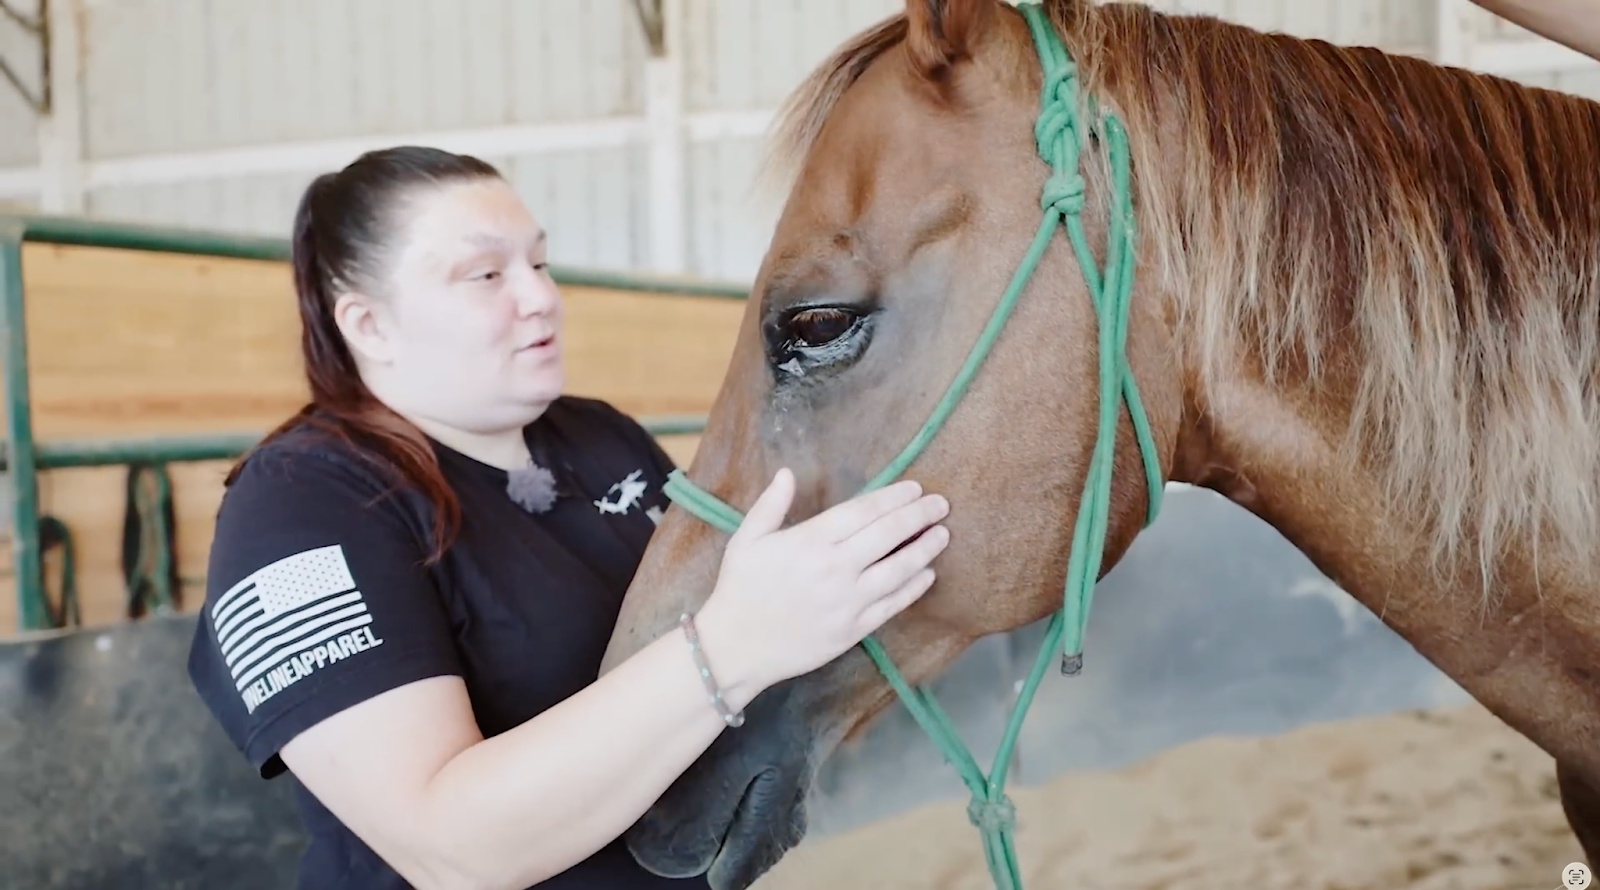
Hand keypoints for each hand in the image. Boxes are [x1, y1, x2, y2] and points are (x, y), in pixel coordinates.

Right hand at [693, 468, 950, 704]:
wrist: (735, 647)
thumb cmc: (740, 589)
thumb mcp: (746, 540)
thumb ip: (770, 505)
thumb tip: (788, 473)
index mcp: (810, 540)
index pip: (864, 511)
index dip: (894, 497)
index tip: (915, 489)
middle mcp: (835, 567)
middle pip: (888, 535)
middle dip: (919, 516)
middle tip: (941, 505)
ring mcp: (847, 600)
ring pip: (898, 570)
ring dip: (925, 550)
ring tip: (942, 535)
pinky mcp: (853, 629)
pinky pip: (892, 605)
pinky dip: (913, 589)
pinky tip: (927, 575)